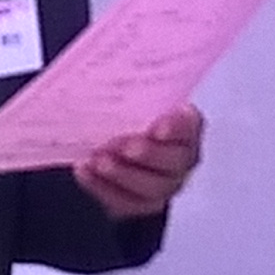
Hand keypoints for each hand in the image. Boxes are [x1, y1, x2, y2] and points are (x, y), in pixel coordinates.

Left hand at [75, 105, 204, 219]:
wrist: (113, 148)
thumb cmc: (127, 118)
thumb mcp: (131, 102)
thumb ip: (130, 93)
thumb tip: (110, 70)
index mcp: (185, 127)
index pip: (189, 126)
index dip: (178, 127)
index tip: (158, 127)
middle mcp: (181, 158)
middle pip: (174, 161)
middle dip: (149, 154)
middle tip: (125, 146)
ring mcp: (165, 184)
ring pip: (153, 187)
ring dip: (123, 174)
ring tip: (99, 161)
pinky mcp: (142, 204)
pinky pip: (127, 202)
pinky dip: (103, 187)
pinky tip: (85, 172)